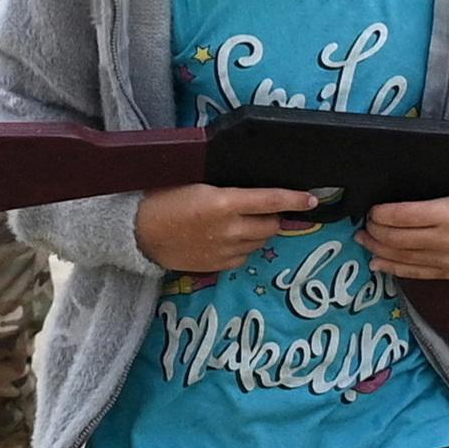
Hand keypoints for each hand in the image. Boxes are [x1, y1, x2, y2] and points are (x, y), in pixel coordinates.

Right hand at [136, 183, 320, 275]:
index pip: (271, 200)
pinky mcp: (217, 266)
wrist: (137, 233)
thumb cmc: (161, 199)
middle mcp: (230, 229)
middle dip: (273, 216)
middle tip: (264, 208)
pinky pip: (243, 257)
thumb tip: (249, 186)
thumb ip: (224, 186)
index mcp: (224, 202)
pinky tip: (228, 238)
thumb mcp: (194, 181)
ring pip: (259, 242)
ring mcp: (224, 250)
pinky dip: (244, 247)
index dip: (295, 199)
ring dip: (258, 232)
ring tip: (240, 222)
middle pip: (271, 225)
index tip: (311, 199)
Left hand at [363, 194, 448, 280]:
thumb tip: (394, 202)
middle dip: (375, 231)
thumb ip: (429, 197)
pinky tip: (378, 262)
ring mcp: (447, 260)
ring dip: (377, 249)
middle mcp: (446, 240)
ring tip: (364, 239)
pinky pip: (414, 273)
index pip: (401, 215)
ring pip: (401, 258)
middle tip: (365, 223)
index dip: (381, 213)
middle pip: (396, 238)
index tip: (372, 208)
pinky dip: (392, 268)